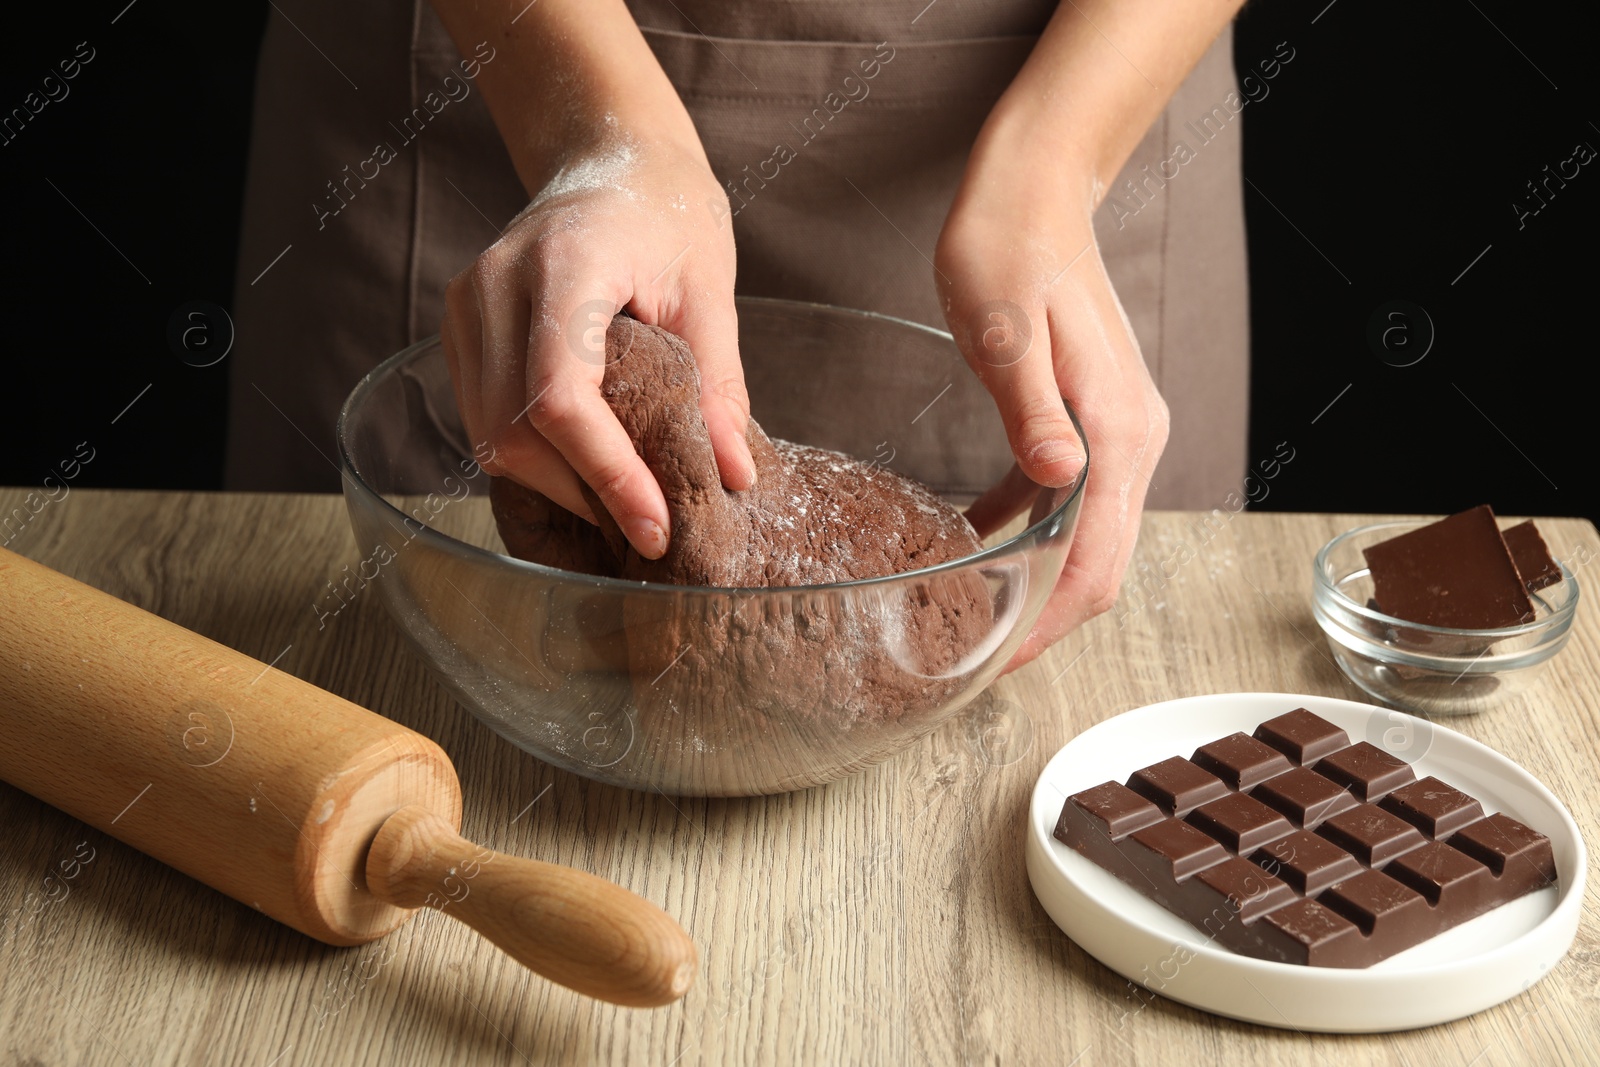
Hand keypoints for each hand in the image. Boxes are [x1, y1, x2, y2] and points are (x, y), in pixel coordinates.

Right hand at [442, 134, 752, 558]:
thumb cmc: (668, 214)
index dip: (605, 475)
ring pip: (490, 435)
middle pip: (516, 430)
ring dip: (557, 484)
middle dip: (584, 493)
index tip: (655, 528)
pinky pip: (483, 416)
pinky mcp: (460, 327)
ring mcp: (467, 305)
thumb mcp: (710, 290)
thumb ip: (719, 383)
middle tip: (651, 528)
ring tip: (622, 503)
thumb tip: (734, 476)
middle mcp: (496, 284)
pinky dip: (534, 457)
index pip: (561, 397)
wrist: (609, 157)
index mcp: (563, 263)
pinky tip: (585, 468)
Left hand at [936, 117, 1168, 670]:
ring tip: (977, 610)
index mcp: (1118, 430)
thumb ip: (1031, 409)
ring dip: (1041, 579)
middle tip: (981, 653)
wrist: (1036, 190)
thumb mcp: (1003, 329)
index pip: (1096, 560)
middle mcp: (1134, 439)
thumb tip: (1058, 481)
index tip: (998, 662)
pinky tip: (984, 540)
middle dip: (1049, 619)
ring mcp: (1119, 429)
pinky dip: (1034, 532)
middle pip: (1103, 563)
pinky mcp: (1094, 417)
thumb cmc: (1008, 248)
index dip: (1051, 623)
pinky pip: (1072, 499)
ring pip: (1090, 536)